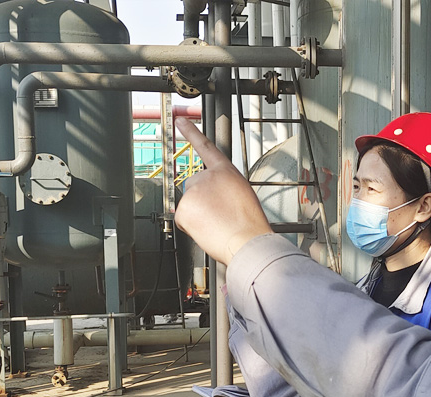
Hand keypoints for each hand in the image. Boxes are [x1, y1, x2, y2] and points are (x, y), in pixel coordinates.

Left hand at [174, 117, 271, 263]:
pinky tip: (207, 229)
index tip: (180, 121)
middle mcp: (207, 177)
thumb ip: (225, 189)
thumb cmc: (250, 224)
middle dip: (202, 199)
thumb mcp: (243, 196)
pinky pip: (183, 218)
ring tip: (217, 223)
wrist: (247, 241)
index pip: (205, 147)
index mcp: (226, 172)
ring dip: (199, 214)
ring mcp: (194, 192)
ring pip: (189, 203)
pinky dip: (192, 226)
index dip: (191, 132)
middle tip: (219, 214)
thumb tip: (212, 198)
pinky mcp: (184, 209)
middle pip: (194, 185)